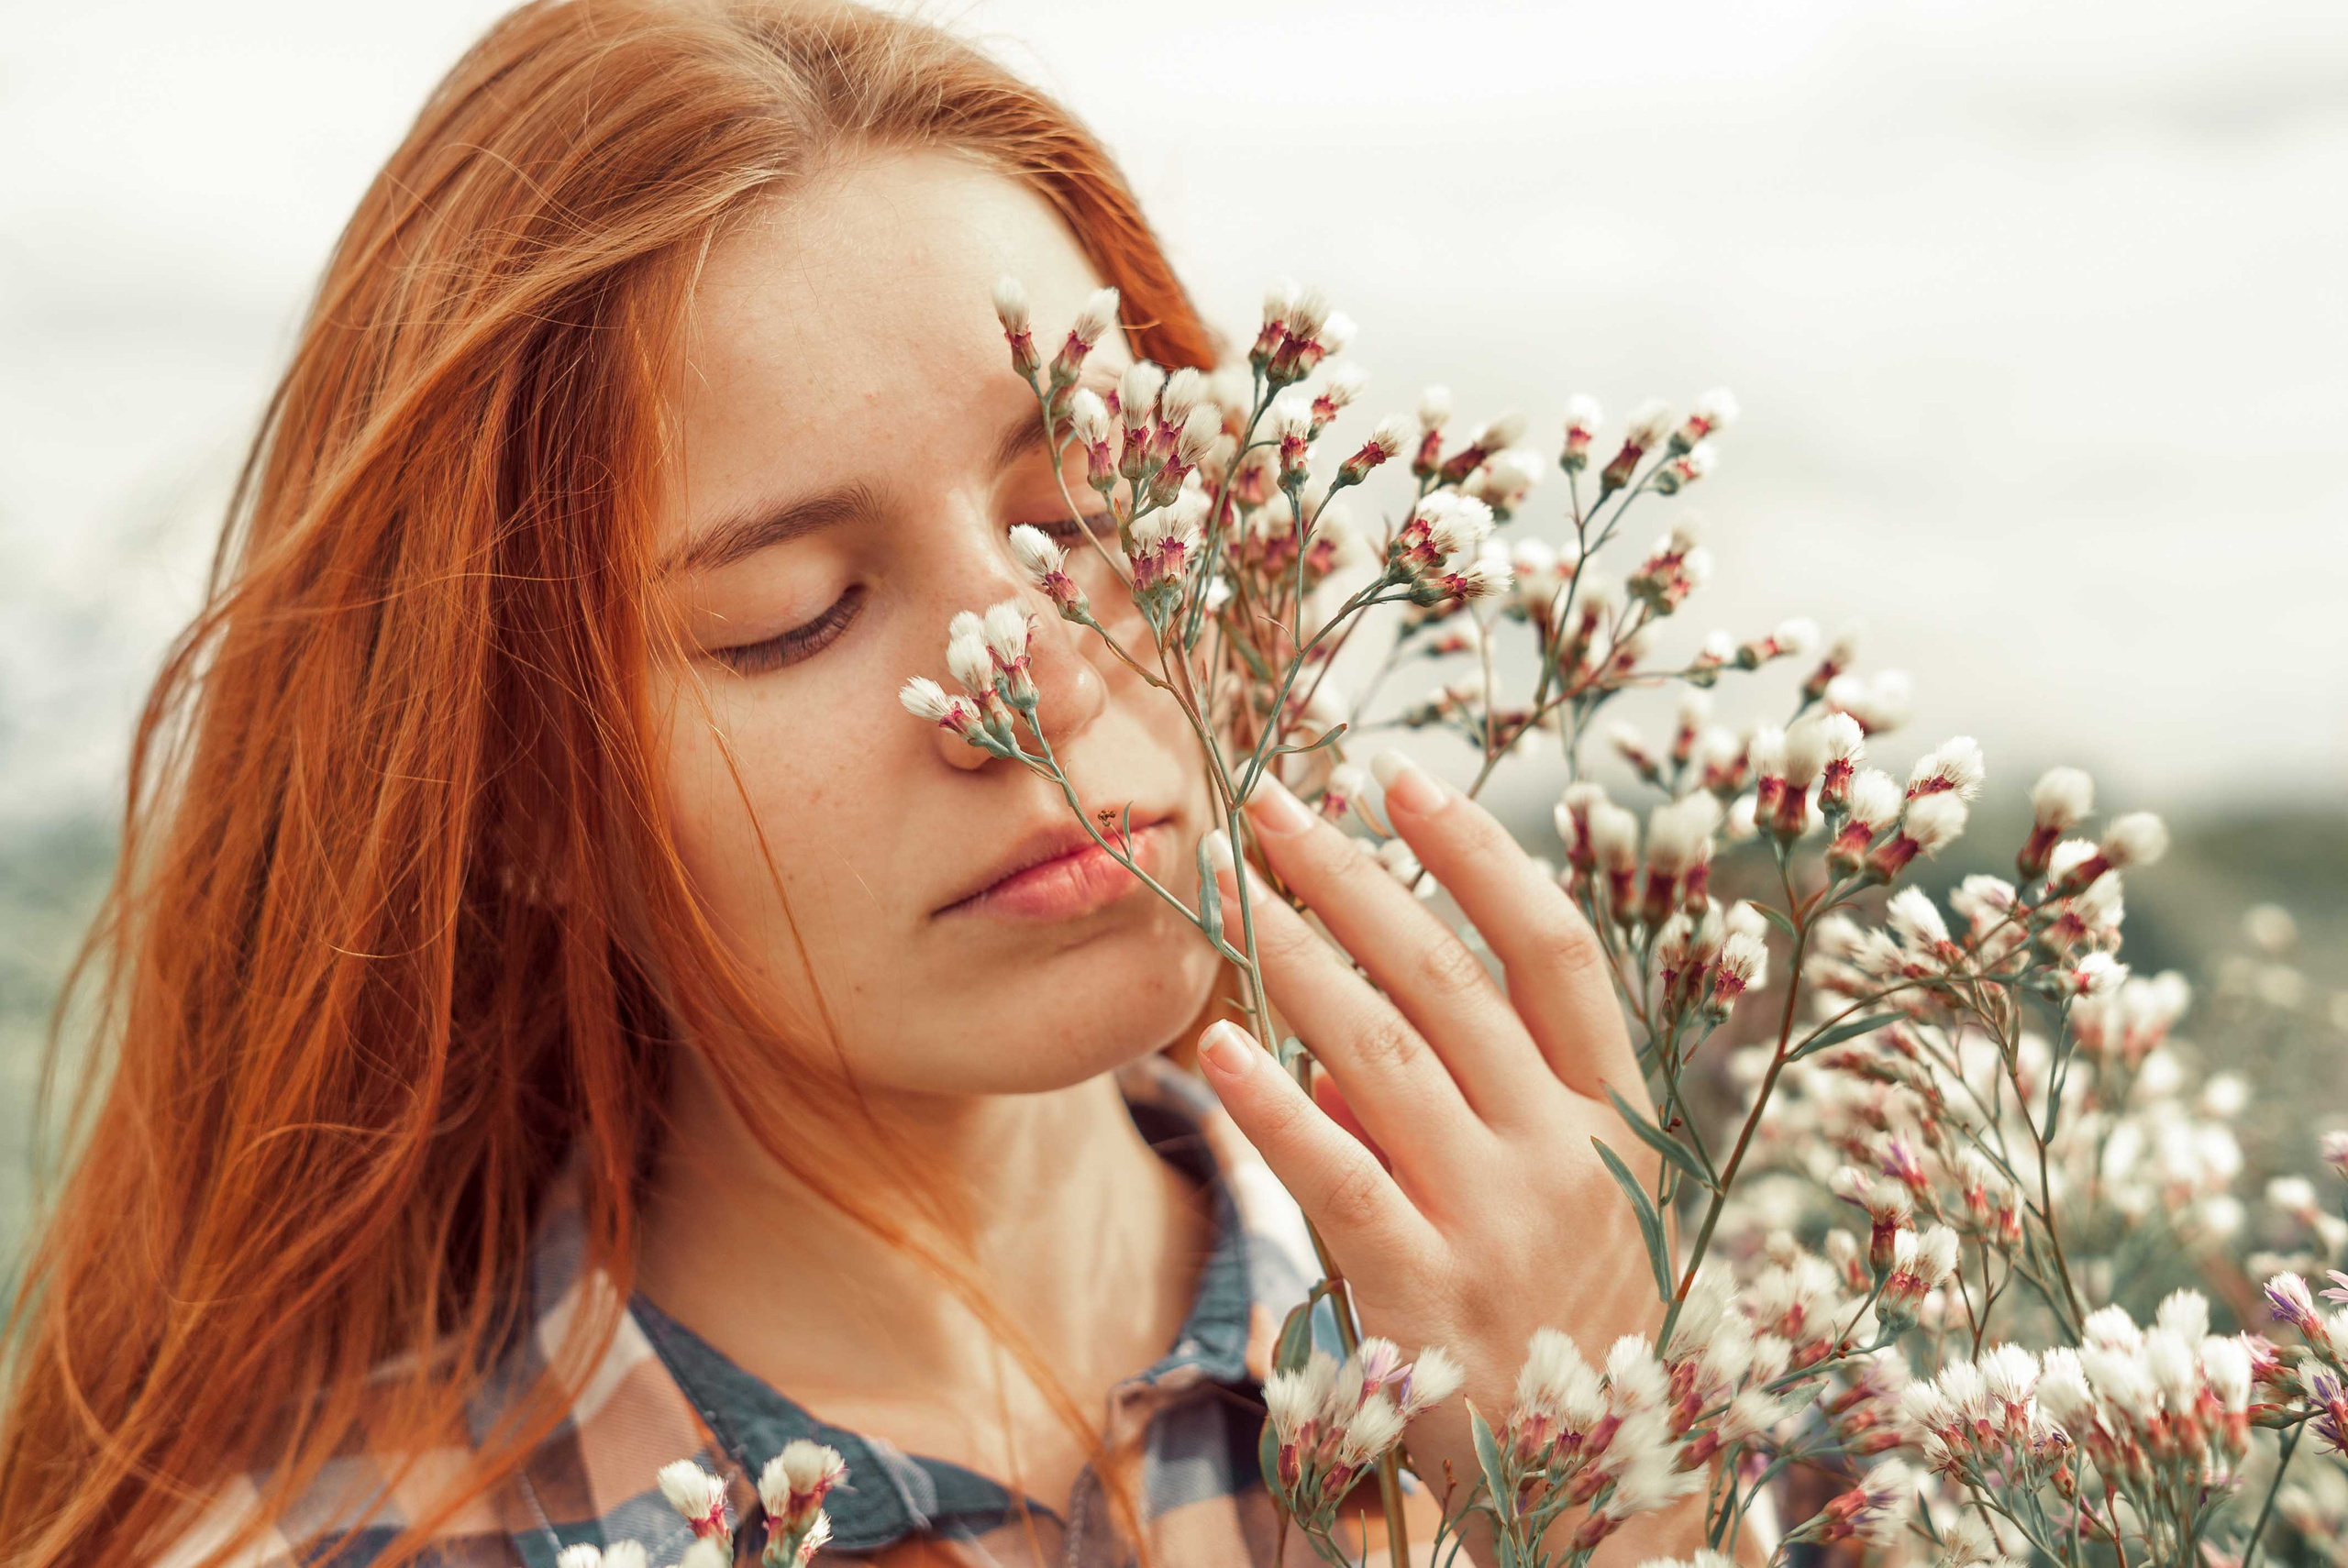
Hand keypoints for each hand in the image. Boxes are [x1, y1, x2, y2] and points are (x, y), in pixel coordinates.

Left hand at [1196, 758, 1708, 1564]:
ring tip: (1231, 887)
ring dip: (1296, 955)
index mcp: (1612, 1114)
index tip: (1401, 780)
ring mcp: (1496, 1223)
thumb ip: (1473, 1111)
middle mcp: (1563, 1153)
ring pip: (1379, 1054)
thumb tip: (1326, 1055)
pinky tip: (1214, 1047)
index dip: (1475, 853)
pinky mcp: (1422, 1297)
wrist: (1603, 1494)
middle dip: (1351, 876)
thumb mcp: (1566, 1204)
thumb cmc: (1567, 1324)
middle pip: (1447, 976)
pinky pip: (1335, 1178)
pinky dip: (1271, 1105)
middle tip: (1271, 804)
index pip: (1550, 949)